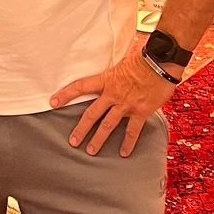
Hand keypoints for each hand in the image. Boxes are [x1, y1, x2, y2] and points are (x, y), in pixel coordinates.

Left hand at [49, 51, 176, 157]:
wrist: (160, 62)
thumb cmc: (142, 60)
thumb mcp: (121, 64)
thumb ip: (113, 76)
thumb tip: (108, 80)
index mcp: (106, 80)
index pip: (80, 86)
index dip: (65, 94)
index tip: (53, 102)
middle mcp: (113, 94)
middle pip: (92, 113)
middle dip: (81, 129)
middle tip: (73, 141)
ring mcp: (126, 104)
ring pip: (108, 125)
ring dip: (98, 139)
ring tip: (90, 151)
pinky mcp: (140, 111)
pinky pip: (132, 130)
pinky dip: (128, 142)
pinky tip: (123, 153)